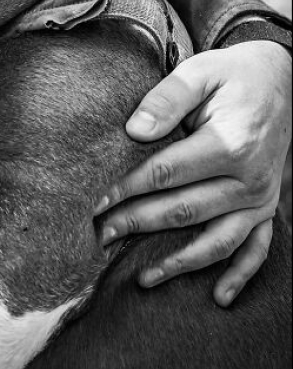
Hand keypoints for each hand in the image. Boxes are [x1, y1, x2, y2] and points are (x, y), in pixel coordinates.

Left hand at [94, 40, 291, 306]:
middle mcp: (249, 179)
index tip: (95, 202)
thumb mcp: (199, 72)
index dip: (127, 188)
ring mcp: (260, 198)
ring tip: (143, 278)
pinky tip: (217, 296)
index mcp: (230, 144)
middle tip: (101, 236)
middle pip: (185, 210)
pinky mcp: (267, 207)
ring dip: (180, 262)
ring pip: (218, 240)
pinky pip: (257, 249)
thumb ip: (167, 99)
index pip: (166, 173)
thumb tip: (134, 130)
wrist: (281, 79)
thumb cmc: (231, 75)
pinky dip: (239, 275)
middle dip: (139, 224)